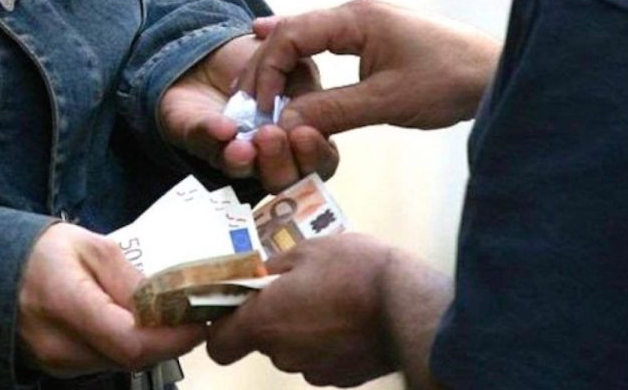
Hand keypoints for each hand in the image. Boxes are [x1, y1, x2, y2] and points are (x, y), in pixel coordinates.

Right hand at [18, 223, 204, 377]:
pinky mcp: (58, 368)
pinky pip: (105, 362)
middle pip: (132, 358)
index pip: (131, 342)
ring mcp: (56, 363)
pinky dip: (127, 346)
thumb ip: (130, 279)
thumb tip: (169, 304)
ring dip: (149, 344)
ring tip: (166, 315)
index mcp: (66, 304)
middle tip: (191, 314)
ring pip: (122, 363)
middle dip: (169, 340)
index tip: (199, 322)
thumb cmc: (42, 252)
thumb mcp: (93, 247)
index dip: (173, 338)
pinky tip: (135, 324)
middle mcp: (59, 345)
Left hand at [159, 34, 338, 192]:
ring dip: (244, 160)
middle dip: (279, 162)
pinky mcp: (199, 140)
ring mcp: (234, 153)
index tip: (306, 134)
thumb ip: (308, 87)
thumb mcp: (301, 67)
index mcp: (304, 140)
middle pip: (281, 180)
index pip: (319, 162)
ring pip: (241, 171)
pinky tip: (223, 128)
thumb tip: (307, 102)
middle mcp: (271, 156)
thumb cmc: (270, 65)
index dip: (314, 154)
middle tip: (271, 137)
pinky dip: (213, 134)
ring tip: (244, 146)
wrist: (222, 52)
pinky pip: (204, 143)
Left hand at [207, 234, 396, 386]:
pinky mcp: (342, 378)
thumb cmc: (354, 270)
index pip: (218, 345)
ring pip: (293, 350)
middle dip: (272, 318)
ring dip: (302, 330)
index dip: (223, 328)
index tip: (236, 308)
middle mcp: (282, 353)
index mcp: (264, 321)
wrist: (408, 304)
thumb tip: (259, 276)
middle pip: (261, 342)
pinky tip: (349, 320)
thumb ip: (274, 267)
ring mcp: (314, 370)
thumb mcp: (308, 251)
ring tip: (330, 301)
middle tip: (296, 289)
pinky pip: (322, 359)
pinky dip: (328, 343)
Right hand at [241, 0, 500, 133]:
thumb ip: (332, 110)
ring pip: (306, 37)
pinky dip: (300, 55)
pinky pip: (325, 44)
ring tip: (252, 85)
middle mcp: (355, 14)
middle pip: (292, 33)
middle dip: (264, 67)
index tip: (261, 109)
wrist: (494, 75)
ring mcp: (365, 24)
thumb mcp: (387, 101)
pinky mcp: (374, 39)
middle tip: (245, 102)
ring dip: (279, 61)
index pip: (292, 36)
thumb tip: (285, 122)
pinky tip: (282, 57)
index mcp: (356, 18)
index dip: (267, 72)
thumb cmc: (449, 81)